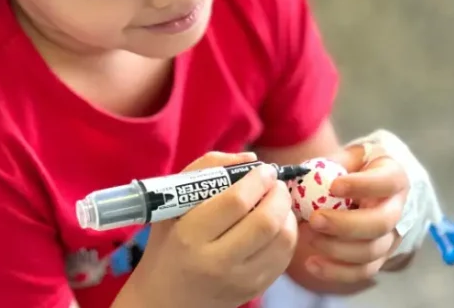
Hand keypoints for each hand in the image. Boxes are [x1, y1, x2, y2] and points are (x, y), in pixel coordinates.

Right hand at [124, 152, 297, 307]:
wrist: (166, 298)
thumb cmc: (167, 243)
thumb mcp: (172, 202)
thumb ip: (207, 169)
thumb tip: (251, 159)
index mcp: (189, 236)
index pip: (236, 202)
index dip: (257, 180)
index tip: (264, 169)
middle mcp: (216, 262)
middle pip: (265, 222)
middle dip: (279, 194)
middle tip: (275, 183)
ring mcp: (238, 280)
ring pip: (282, 240)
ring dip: (287, 213)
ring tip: (277, 202)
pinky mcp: (254, 290)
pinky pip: (285, 258)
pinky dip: (287, 234)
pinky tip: (276, 224)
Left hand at [302, 145, 408, 282]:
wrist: (373, 188)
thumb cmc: (357, 169)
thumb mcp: (350, 157)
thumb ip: (333, 163)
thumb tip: (303, 173)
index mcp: (394, 178)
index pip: (386, 182)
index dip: (362, 185)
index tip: (333, 186)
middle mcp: (397, 209)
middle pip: (380, 223)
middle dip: (345, 225)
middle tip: (315, 219)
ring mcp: (390, 237)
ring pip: (371, 251)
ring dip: (336, 248)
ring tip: (308, 236)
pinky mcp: (378, 258)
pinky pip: (361, 271)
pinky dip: (336, 271)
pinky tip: (311, 263)